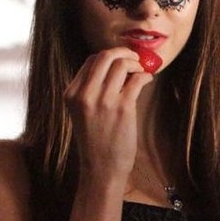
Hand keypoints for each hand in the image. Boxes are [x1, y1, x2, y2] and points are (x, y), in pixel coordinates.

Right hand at [64, 48, 152, 182]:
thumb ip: (92, 90)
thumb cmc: (96, 140)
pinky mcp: (122, 108)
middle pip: (106, 56)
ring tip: (141, 71)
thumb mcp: (83, 112)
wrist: (101, 167)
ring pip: (122, 64)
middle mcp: (84, 94)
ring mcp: (103, 100)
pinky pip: (137, 79)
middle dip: (124, 52)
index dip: (110, 56)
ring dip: (137, 64)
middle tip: (136, 58)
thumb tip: (116, 66)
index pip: (91, 61)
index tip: (123, 60)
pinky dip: (145, 75)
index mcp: (72, 93)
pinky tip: (147, 80)